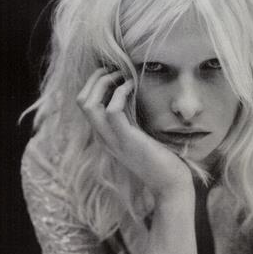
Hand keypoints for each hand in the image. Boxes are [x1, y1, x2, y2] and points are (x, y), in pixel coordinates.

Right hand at [76, 67, 193, 198]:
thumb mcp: (140, 135)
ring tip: (121, 74)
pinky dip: (120, 93)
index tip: (113, 72)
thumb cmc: (161, 159)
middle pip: (82, 101)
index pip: (84, 104)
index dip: (94, 84)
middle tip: (115, 69)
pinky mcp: (126, 140)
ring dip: (104, 83)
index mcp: (104, 135)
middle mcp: (103, 137)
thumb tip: (133, 93)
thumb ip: (131, 119)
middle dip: (95, 79)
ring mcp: (112, 140)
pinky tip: (132, 86)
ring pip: (89, 105)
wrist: (170, 184)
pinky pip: (112, 111)